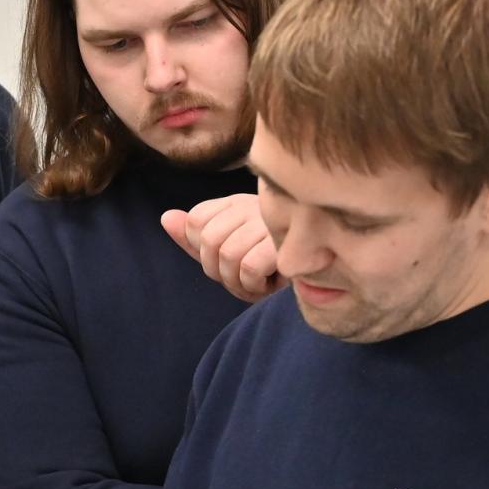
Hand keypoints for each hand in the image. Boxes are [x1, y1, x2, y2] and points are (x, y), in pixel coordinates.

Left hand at [162, 193, 281, 303]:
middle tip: (243, 279)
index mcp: (237, 203)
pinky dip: (254, 285)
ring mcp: (272, 220)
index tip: (229, 262)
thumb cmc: (271, 264)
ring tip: (259, 282)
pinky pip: (249, 267)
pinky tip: (271, 283)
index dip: (204, 252)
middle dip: (219, 273)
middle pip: (209, 241)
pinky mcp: (287, 241)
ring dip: (238, 283)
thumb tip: (166, 217)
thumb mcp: (230, 251)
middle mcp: (254, 205)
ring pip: (227, 256)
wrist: (323, 271)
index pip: (196, 222)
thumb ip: (196, 238)